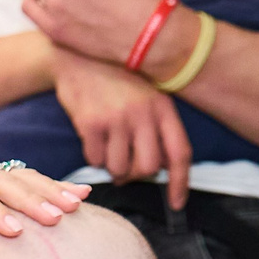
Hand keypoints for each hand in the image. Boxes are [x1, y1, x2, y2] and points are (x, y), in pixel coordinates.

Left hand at [0, 165, 90, 258]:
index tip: (12, 231)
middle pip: (2, 183)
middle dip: (29, 201)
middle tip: (53, 220)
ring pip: (22, 181)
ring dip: (49, 192)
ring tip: (72, 208)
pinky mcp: (3, 192)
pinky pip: (33, 186)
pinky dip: (56, 190)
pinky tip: (82, 197)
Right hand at [52, 51, 190, 197]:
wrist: (78, 54)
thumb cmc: (116, 78)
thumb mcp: (147, 93)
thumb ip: (158, 125)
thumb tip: (161, 166)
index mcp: (162, 106)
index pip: (180, 152)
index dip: (180, 183)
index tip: (177, 204)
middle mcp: (142, 113)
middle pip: (148, 168)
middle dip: (136, 175)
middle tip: (127, 168)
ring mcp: (116, 119)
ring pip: (120, 169)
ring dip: (113, 168)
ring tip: (109, 149)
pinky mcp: (91, 124)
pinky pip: (95, 161)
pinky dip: (94, 157)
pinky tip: (93, 138)